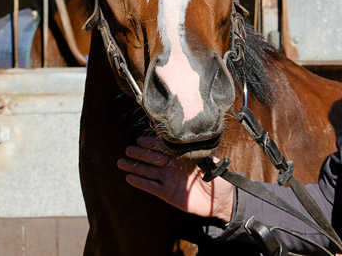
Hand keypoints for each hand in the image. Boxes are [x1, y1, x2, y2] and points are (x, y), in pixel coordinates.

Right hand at [117, 136, 234, 221]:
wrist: (220, 201)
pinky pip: (151, 187)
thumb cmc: (218, 179)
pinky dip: (140, 182)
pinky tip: (129, 177)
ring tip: (121, 162)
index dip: (152, 144)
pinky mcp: (167, 193)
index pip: (165, 148)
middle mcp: (173, 167)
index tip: (140, 140)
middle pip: (154, 158)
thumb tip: (193, 146)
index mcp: (183, 157)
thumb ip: (201, 156)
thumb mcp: (212, 164)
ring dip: (135, 167)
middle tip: (128, 150)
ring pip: (149, 171)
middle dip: (141, 154)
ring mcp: (169, 180)